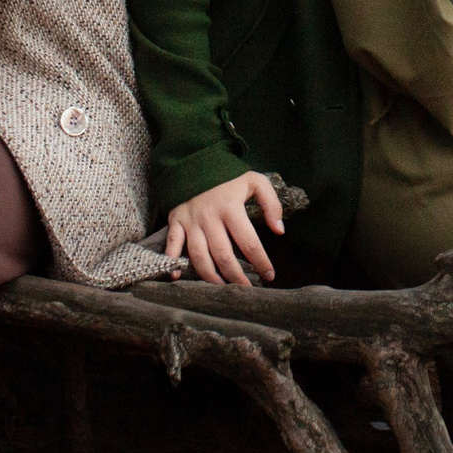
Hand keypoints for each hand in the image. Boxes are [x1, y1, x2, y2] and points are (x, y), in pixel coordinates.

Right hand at [163, 171, 281, 286]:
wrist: (195, 162)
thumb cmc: (228, 177)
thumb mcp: (255, 181)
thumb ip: (271, 204)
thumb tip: (279, 231)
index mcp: (231, 208)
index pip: (249, 242)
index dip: (261, 262)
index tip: (269, 275)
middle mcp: (210, 217)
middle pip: (223, 255)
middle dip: (236, 277)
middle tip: (246, 290)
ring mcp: (191, 221)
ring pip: (199, 256)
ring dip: (211, 277)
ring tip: (223, 289)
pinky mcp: (176, 221)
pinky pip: (172, 245)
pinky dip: (173, 262)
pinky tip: (178, 277)